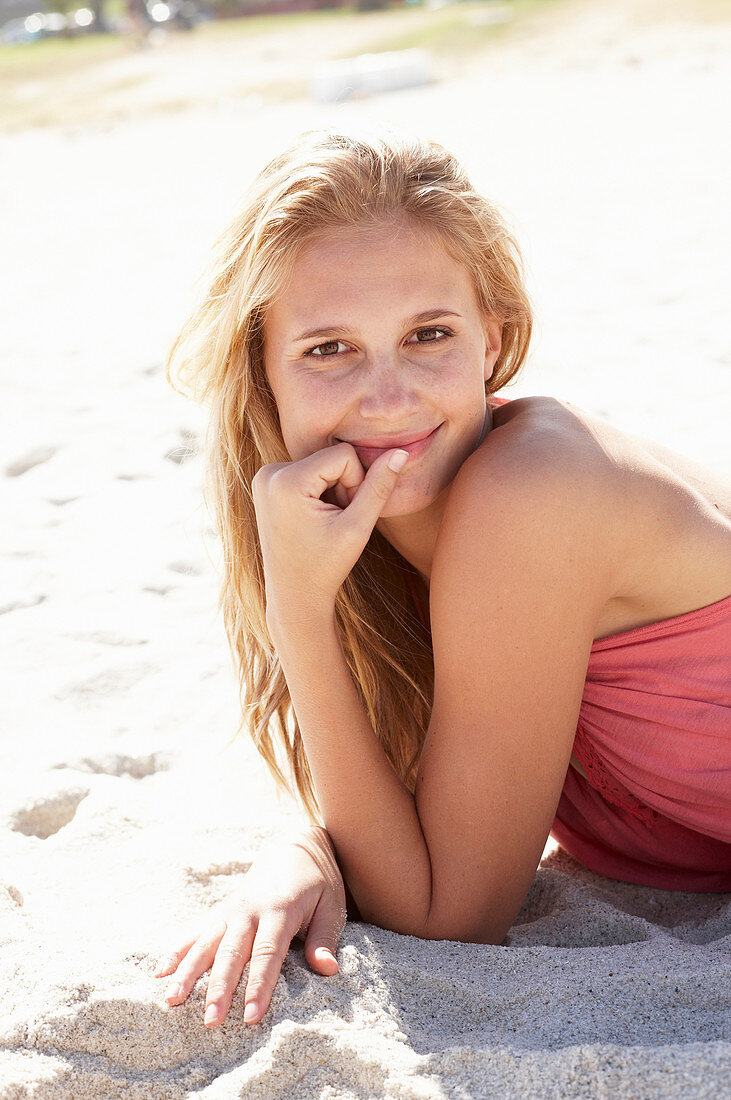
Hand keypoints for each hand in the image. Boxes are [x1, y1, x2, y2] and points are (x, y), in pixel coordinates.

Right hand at [153, 827, 346, 1026]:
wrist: (295, 846)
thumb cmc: (317, 880)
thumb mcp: (331, 903)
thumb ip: (325, 937)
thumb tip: (327, 969)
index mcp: (279, 909)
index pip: (267, 952)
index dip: (259, 985)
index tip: (251, 1016)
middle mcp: (249, 910)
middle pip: (231, 953)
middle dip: (219, 988)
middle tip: (210, 1021)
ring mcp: (231, 910)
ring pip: (206, 943)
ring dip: (188, 972)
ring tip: (171, 1000)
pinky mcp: (221, 911)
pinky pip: (195, 932)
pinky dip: (177, 951)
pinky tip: (158, 973)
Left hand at [252, 443, 407, 618]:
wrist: (294, 595)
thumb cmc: (326, 567)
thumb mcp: (357, 527)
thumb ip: (379, 487)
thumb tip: (399, 452)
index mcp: (286, 481)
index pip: (344, 455)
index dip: (357, 483)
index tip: (346, 515)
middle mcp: (269, 473)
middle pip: (331, 458)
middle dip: (343, 486)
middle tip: (335, 521)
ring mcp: (264, 478)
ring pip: (321, 464)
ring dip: (331, 490)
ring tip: (324, 522)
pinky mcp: (266, 484)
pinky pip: (307, 472)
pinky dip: (317, 491)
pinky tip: (312, 519)